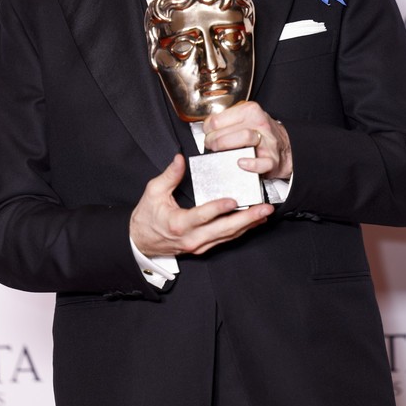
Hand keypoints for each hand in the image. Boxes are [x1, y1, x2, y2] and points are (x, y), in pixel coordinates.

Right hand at [129, 154, 273, 256]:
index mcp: (179, 223)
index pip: (202, 216)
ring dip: (248, 225)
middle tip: (263, 208)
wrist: (141, 241)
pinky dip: (241, 230)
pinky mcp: (203, 246)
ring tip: (264, 214)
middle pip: (224, 229)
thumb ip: (169, 175)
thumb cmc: (146, 217)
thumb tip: (180, 159)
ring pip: (228, 236)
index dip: (218, 209)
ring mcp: (199, 245)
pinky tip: (253, 222)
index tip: (233, 200)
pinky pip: (225, 239)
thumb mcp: (153, 192)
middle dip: (247, 218)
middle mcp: (192, 237)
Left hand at [203, 101, 292, 179]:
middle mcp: (259, 124)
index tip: (207, 133)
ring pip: (244, 138)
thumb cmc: (261, 134)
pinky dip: (250, 164)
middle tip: (210, 146)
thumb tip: (206, 128)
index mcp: (250, 111)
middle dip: (213, 141)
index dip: (207, 129)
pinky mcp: (272, 160)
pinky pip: (261, 162)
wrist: (286, 148)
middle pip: (228, 130)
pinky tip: (241, 163)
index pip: (218, 118)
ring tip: (220, 153)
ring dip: (227, 148)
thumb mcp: (245, 119)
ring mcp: (267, 142)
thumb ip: (227, 121)